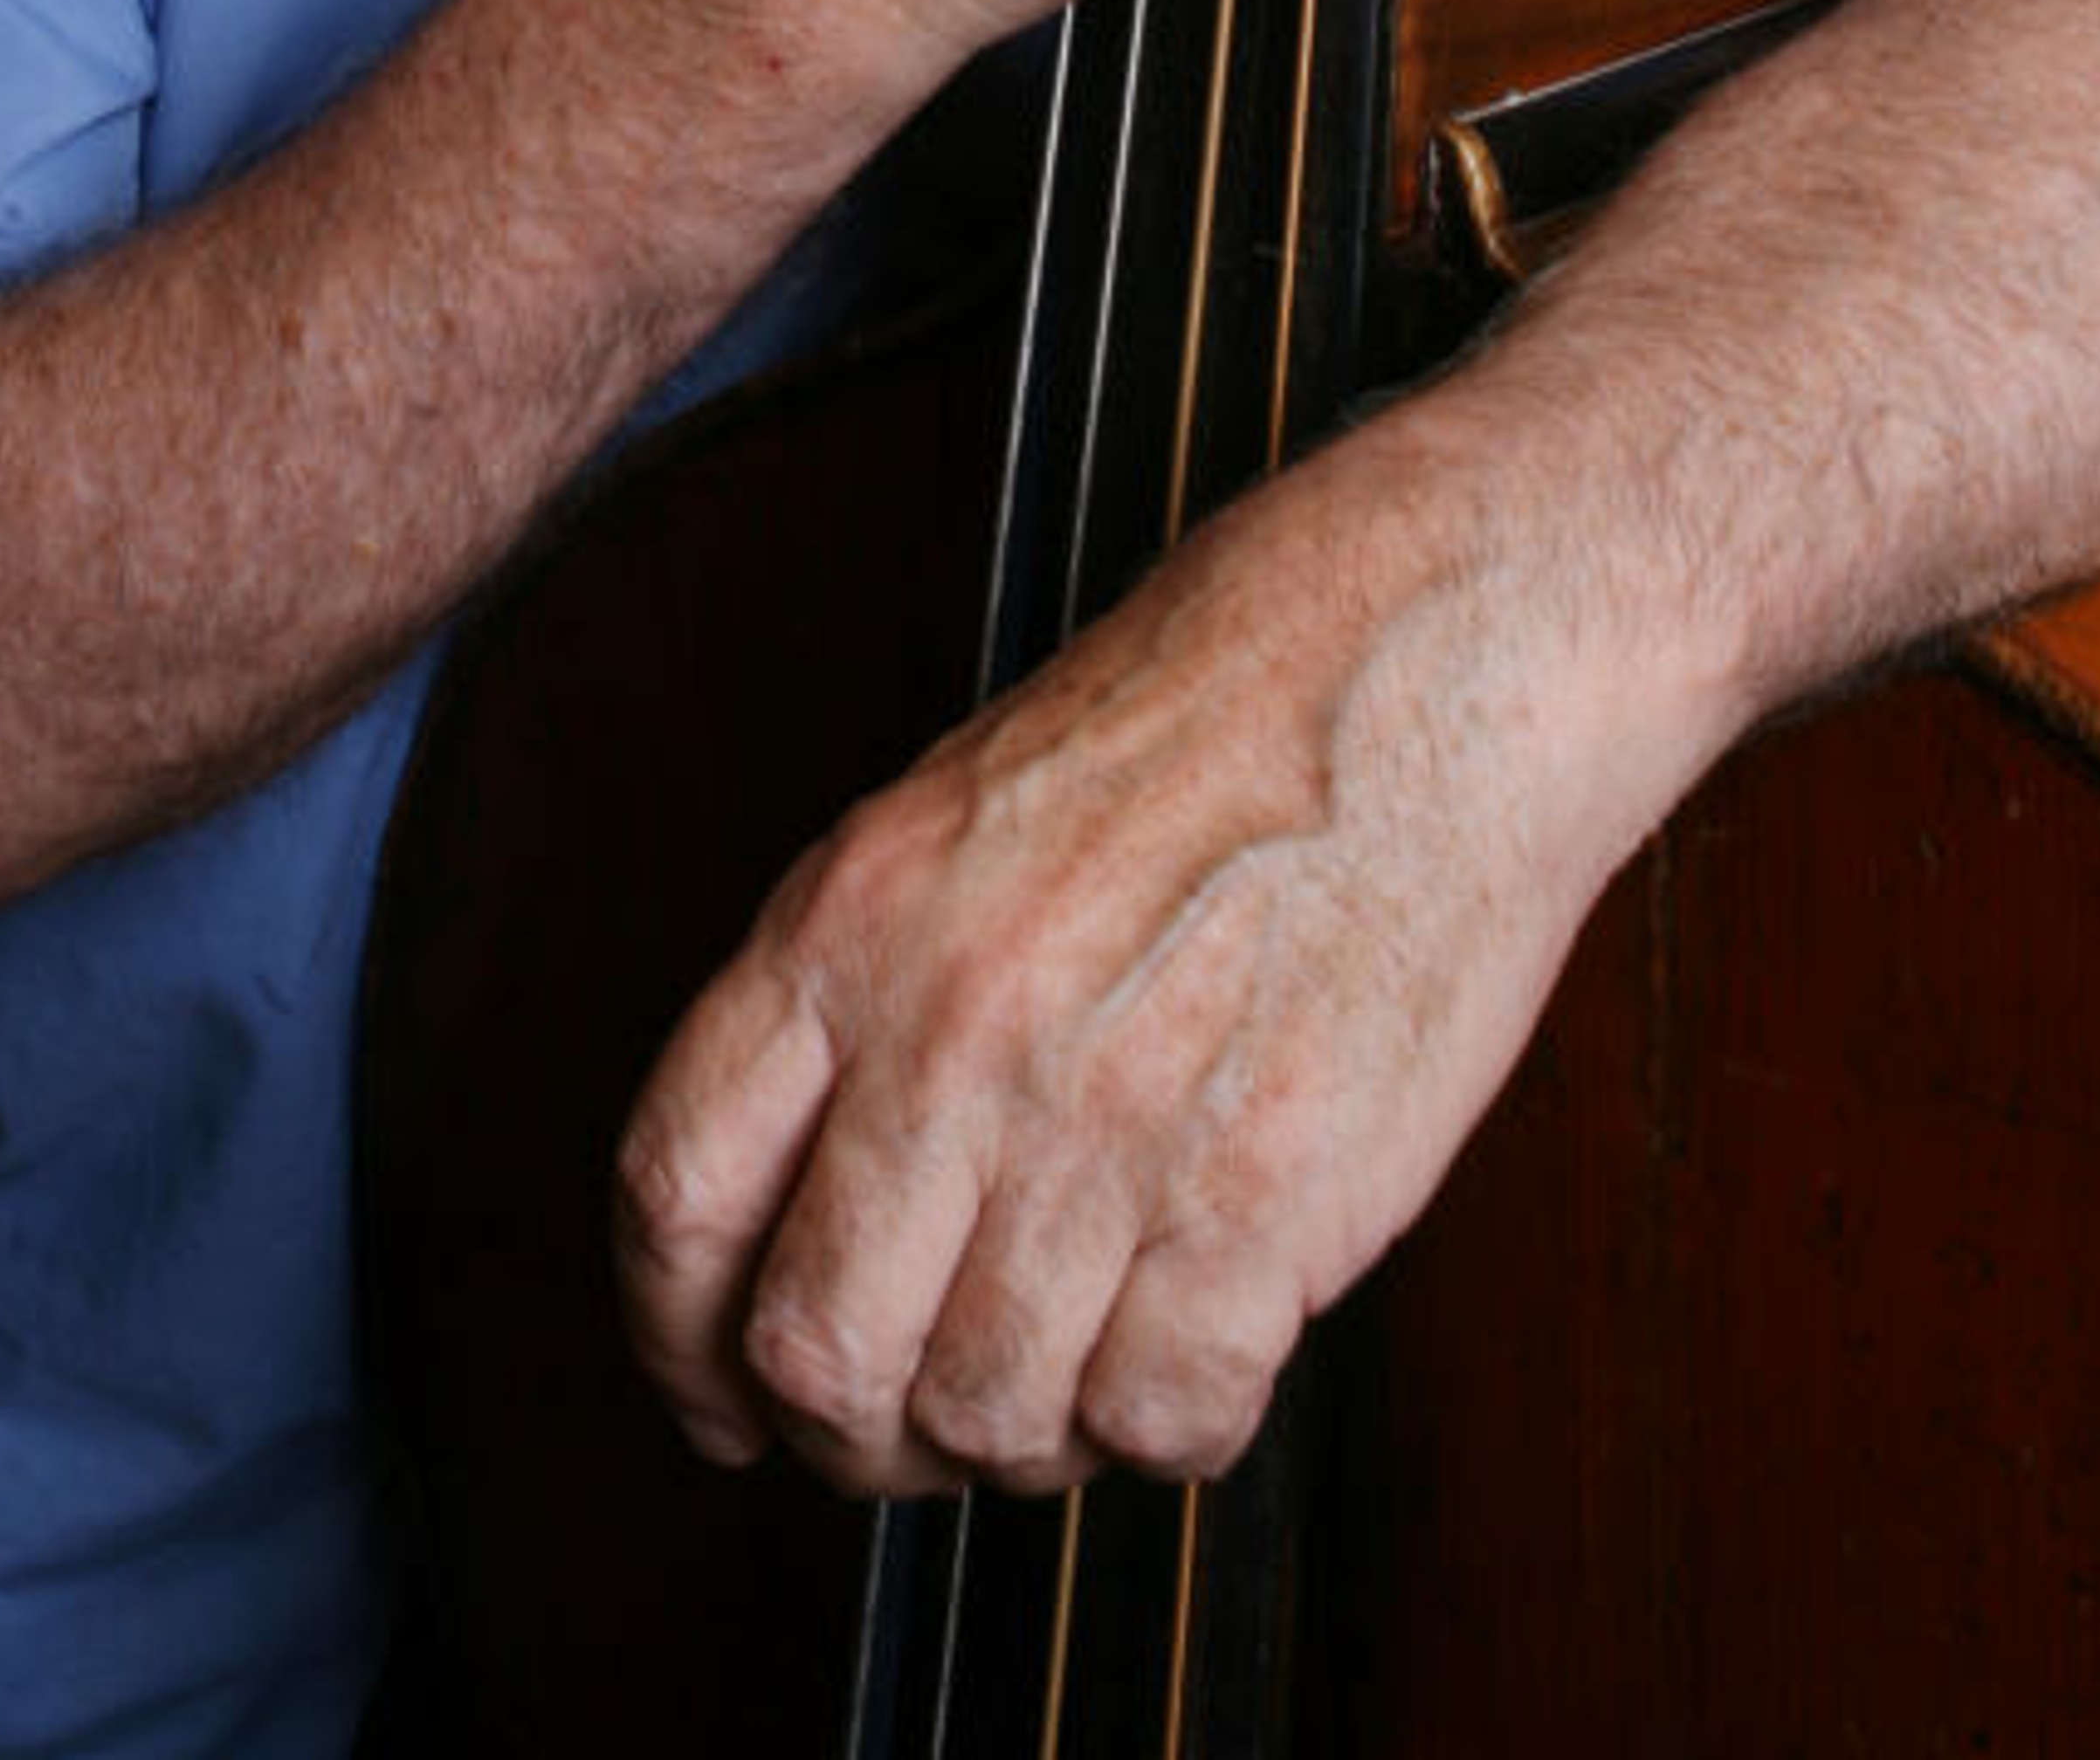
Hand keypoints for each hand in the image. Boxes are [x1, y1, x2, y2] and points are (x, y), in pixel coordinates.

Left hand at [610, 413, 1637, 1502]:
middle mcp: (958, 1028)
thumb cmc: (1214, 715)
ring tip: (1075, 1364)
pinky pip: (1163, 1421)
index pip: (672, 1192)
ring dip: (1020, 1441)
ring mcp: (1110, 1123)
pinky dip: (1169, 1425)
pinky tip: (1196, 1341)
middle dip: (850, 1433)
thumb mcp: (960, 813)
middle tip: (908, 1424)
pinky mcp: (1265, 1198)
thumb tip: (795, 1213)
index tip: (715, 1394)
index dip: (672, 1339)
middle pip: (816, 1350)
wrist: (1427, 656)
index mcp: (853, 920)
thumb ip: (863, 1000)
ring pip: (986, 1417)